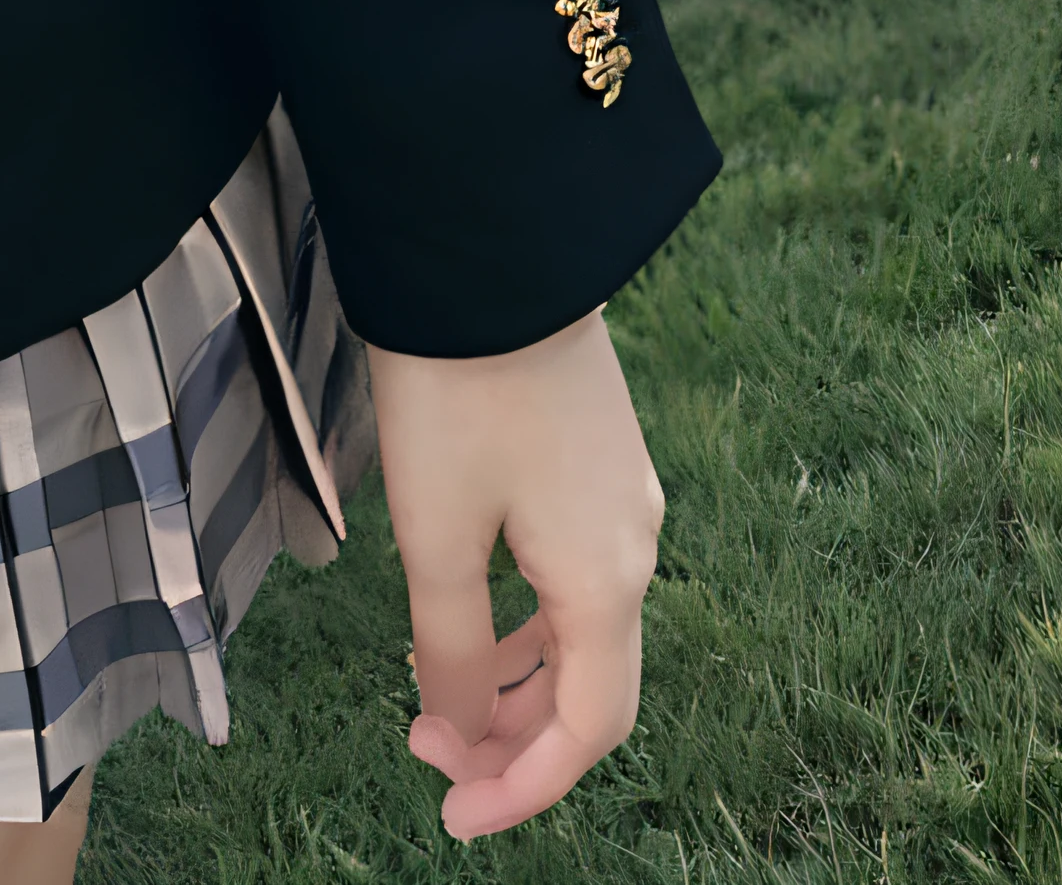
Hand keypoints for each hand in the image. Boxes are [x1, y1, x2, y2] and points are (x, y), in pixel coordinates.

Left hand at [367, 311, 664, 839]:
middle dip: (511, 738)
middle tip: (424, 754)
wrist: (489, 246)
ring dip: (514, 679)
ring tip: (429, 688)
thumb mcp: (437, 531)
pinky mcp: (599, 458)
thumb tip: (457, 728)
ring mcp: (624, 497)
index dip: (523, 787)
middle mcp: (637, 545)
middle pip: (591, 687)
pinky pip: (573, 575)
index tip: (449, 815)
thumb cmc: (456, 388)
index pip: (589, 729)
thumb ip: (450, 647)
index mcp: (608, 578)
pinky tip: (461, 609)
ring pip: (581, 631)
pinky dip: (523, 618)